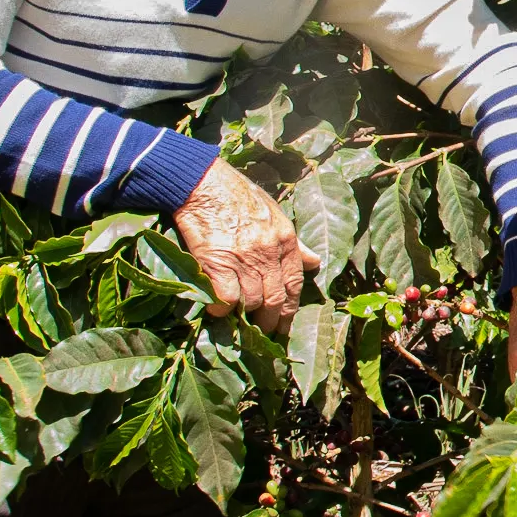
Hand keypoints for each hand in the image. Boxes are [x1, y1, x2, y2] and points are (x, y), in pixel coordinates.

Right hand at [172, 158, 317, 332]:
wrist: (203, 183)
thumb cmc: (238, 196)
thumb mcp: (274, 214)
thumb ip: (294, 244)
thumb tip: (314, 263)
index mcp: (285, 240)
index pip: (295, 284)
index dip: (290, 309)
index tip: (285, 325)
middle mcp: (268, 251)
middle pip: (275, 298)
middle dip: (270, 321)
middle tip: (264, 333)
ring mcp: (244, 258)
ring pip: (251, 301)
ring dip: (244, 315)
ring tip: (238, 320)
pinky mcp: (218, 261)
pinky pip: (226, 297)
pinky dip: (221, 308)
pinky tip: (217, 309)